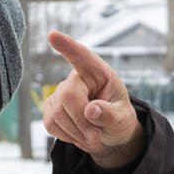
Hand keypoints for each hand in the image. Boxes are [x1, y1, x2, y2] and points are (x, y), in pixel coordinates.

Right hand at [42, 31, 144, 168]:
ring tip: (92, 136)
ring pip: (57, 113)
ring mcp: (60, 92)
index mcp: (98, 73)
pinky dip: (66, 136)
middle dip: (81, 121)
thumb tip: (90, 110)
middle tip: (96, 137)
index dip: (68, 46)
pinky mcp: (50, 108)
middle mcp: (77, 78)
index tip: (53, 35)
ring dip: (76, 132)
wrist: (108, 135)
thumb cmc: (118, 119)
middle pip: (68, 96)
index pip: (82, 57)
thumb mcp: (123, 119)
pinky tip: (78, 134)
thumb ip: (110, 114)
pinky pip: (50, 124)